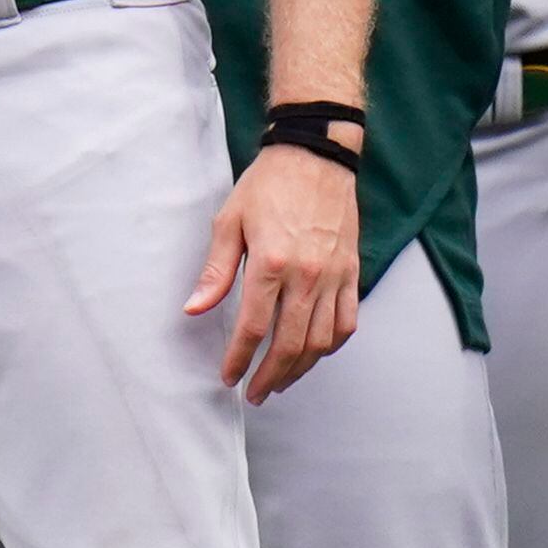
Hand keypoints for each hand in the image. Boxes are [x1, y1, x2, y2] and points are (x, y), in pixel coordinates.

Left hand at [190, 141, 362, 401]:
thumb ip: (216, 270)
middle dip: (269, 376)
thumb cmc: (269, 184)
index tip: (228, 377)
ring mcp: (334, 275)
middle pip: (290, 343)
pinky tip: (314, 353)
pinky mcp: (352, 271)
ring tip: (280, 382)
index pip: (254, 327)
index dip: (239, 359)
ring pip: (321, 340)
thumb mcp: (230, 221)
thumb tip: (194, 309)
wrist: (317, 154)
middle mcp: (308, 274)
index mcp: (272, 262)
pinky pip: (347, 321)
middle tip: (254, 394)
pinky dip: (331, 344)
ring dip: (300, 368)